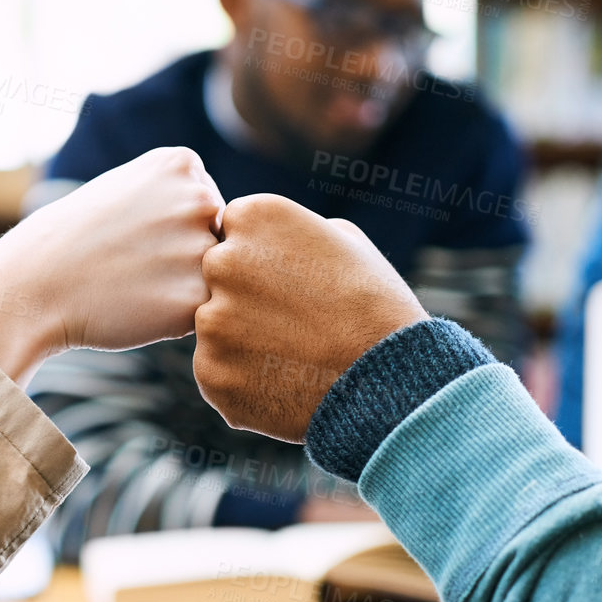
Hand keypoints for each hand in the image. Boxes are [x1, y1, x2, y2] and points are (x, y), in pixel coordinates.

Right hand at [0, 147, 222, 382]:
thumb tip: (236, 224)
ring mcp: (200, 246)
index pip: (209, 207)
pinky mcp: (195, 297)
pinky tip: (138, 306)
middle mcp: (199, 197)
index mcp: (183, 163)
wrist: (32, 286)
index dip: (172, 229)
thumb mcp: (130, 189)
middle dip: (184, 258)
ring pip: (215, 278)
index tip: (132, 232)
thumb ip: (182, 196)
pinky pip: (207, 312)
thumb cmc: (77, 241)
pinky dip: (177, 318)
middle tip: (132, 263)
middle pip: (219, 241)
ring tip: (135, 284)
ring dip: (184, 288)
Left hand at [193, 194, 426, 441]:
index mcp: (253, 217)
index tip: (292, 282)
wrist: (391, 380)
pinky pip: (218, 373)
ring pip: (217, 328)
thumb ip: (290, 234)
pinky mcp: (210, 373)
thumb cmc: (376, 305)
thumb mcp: (344, 241)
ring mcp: (212, 321)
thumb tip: (263, 244)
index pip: (231, 232)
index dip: (262, 259)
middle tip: (294, 323)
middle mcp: (222, 262)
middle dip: (246, 297)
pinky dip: (243, 381)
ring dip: (243, 341)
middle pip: (217, 278)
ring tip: (295, 357)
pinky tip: (284, 384)